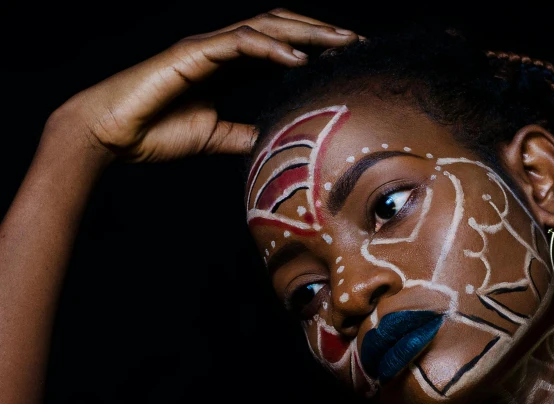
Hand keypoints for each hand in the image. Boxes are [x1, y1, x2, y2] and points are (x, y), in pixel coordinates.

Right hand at [52, 9, 357, 162]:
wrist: (112, 136)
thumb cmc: (156, 134)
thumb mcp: (214, 137)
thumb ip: (244, 134)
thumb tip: (273, 142)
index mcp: (227, 69)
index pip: (279, 51)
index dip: (314, 52)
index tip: (346, 63)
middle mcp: (221, 51)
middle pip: (280, 30)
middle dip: (321, 33)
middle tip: (357, 43)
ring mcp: (206, 48)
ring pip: (264, 28)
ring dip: (305, 33)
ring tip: (340, 43)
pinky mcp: (191, 54)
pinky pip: (237, 43)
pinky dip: (270, 48)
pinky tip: (298, 58)